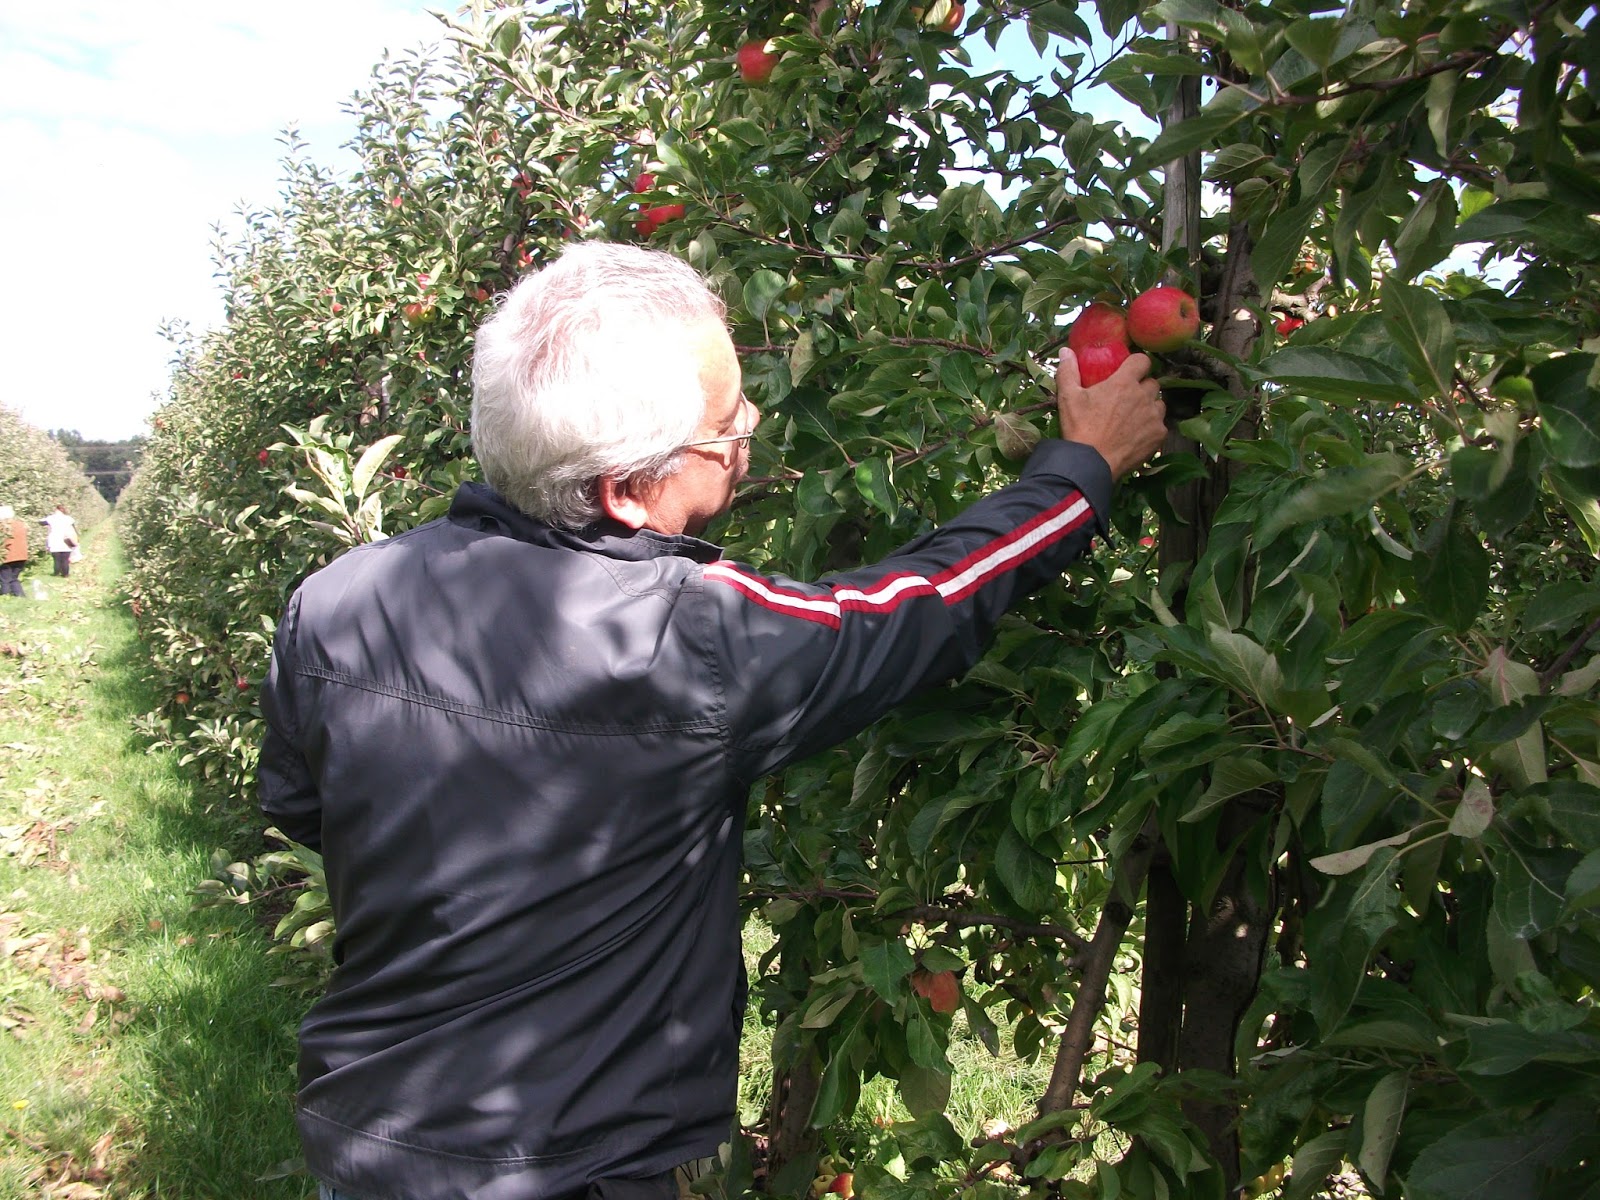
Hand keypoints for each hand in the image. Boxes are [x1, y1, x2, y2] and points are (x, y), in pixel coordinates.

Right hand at [1055, 348, 1165, 478]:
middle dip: (1142, 387)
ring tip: (1133, 418)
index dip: (1137, 364)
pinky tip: (1136, 435)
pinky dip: (1151, 428)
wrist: (1091, 463)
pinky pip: (1160, 425)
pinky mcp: (1158, 435)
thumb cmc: (1079, 428)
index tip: (1129, 371)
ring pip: (1159, 404)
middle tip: (1126, 399)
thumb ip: (1068, 371)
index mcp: (1124, 382)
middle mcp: (1143, 396)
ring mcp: (1154, 416)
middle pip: (1152, 383)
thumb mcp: (1068, 397)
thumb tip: (1066, 351)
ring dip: (1149, 407)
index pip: (1143, 361)